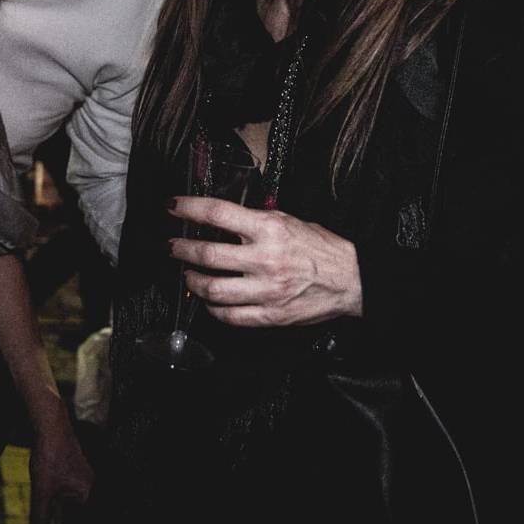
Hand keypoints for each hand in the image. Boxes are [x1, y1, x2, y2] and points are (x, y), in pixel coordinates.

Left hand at [27, 406, 93, 523]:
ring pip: (80, 512)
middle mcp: (92, 489)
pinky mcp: (78, 475)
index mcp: (90, 495)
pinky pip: (77, 501)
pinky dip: (68, 513)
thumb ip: (40, 518)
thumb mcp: (42, 490)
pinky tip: (56, 518)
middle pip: (85, 521)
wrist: (50, 424)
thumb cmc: (50, 454)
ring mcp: (86, 481)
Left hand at [168, 197, 362, 326]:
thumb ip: (255, 220)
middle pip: (207, 254)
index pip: (217, 213)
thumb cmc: (321, 247)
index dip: (188, 208)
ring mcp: (266, 290)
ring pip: (213, 289)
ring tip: (188, 274)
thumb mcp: (287, 220)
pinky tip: (209, 300)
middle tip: (172, 246)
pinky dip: (213, 308)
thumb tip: (222, 218)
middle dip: (181, 249)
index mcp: (268, 229)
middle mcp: (264, 259)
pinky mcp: (271, 315)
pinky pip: (231, 316)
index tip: (172, 207)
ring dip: (193, 281)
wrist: (351, 279)